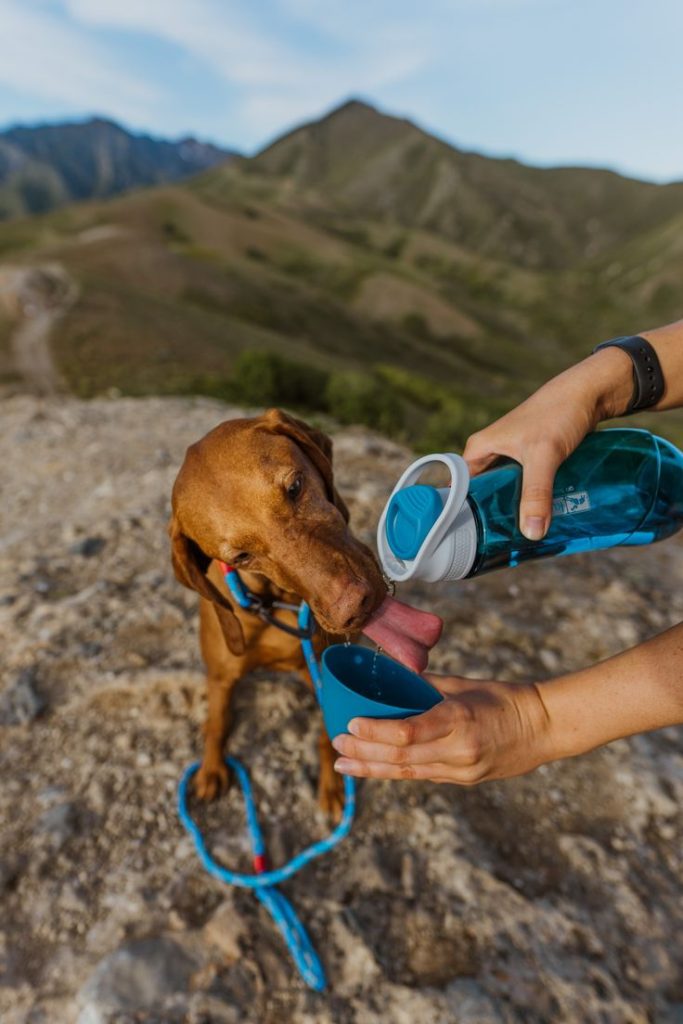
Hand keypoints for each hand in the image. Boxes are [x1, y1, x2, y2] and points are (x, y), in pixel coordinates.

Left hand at [332, 674, 550, 784]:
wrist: (545, 728)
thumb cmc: (506, 698)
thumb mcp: (465, 685)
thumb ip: (426, 686)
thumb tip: (392, 679)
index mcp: (459, 721)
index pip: (407, 732)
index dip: (375, 732)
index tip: (350, 724)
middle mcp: (459, 751)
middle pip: (401, 758)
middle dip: (364, 754)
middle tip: (336, 747)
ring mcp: (462, 770)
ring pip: (408, 772)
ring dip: (372, 769)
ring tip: (344, 765)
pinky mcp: (465, 780)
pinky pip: (423, 774)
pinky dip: (396, 770)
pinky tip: (374, 767)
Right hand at [463, 348, 632, 539]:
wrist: (589, 392)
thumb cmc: (558, 414)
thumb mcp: (544, 456)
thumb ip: (536, 493)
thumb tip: (531, 533)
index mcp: (478, 449)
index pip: (458, 489)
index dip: (461, 514)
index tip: (470, 541)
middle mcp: (489, 453)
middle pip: (482, 495)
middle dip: (491, 518)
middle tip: (500, 545)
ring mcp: (510, 457)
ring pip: (505, 492)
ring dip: (513, 511)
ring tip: (519, 538)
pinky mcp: (530, 460)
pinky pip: (523, 487)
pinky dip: (530, 501)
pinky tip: (538, 518)